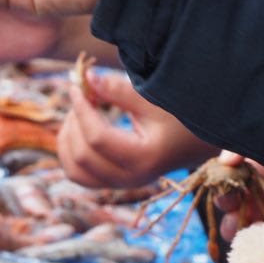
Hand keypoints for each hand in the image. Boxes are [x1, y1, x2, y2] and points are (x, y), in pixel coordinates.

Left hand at [58, 72, 217, 188]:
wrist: (196, 144)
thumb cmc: (181, 117)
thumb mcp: (155, 101)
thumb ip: (119, 91)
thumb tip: (86, 78)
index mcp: (143, 159)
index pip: (97, 139)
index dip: (82, 111)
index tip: (78, 87)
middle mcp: (129, 178)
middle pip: (82, 156)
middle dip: (74, 123)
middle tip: (81, 97)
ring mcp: (118, 185)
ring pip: (74, 170)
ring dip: (67, 140)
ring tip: (77, 112)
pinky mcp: (111, 183)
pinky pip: (78, 174)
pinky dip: (70, 152)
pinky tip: (77, 128)